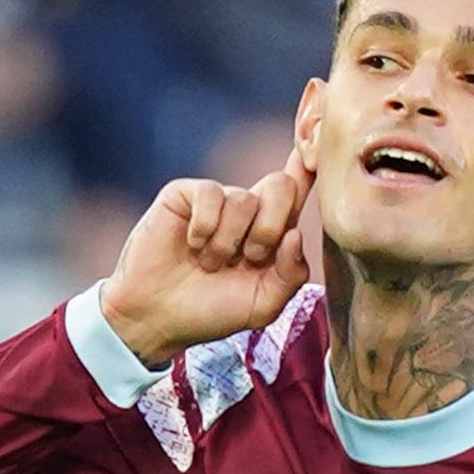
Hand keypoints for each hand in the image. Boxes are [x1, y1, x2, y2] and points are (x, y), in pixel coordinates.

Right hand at [96, 147, 311, 366]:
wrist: (157, 317)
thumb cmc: (210, 312)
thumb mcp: (262, 306)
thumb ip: (291, 275)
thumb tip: (295, 234)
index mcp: (272, 232)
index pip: (298, 190)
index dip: (311, 165)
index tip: (316, 155)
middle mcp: (248, 211)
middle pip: (282, 185)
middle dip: (270, 226)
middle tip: (250, 256)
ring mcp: (217, 201)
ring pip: (244, 199)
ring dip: (228, 241)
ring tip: (209, 264)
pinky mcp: (186, 194)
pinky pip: (210, 194)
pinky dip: (205, 227)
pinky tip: (192, 245)